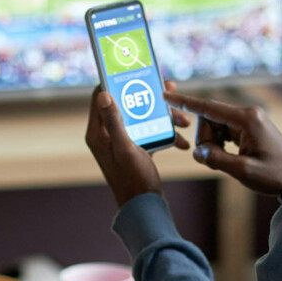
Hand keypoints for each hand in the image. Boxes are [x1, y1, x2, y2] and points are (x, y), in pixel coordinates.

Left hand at [85, 81, 191, 206]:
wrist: (146, 208)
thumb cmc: (133, 180)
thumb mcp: (126, 148)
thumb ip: (115, 121)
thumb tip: (104, 93)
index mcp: (97, 133)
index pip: (101, 96)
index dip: (116, 81)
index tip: (135, 72)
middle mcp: (106, 135)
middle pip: (127, 103)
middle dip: (150, 98)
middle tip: (169, 90)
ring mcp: (121, 141)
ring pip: (142, 117)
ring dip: (163, 116)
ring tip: (183, 120)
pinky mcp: (135, 148)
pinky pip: (150, 131)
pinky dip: (166, 133)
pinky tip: (182, 139)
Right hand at [163, 90, 281, 195]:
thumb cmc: (275, 175)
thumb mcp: (243, 171)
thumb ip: (216, 159)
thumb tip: (197, 151)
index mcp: (246, 119)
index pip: (208, 107)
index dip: (185, 102)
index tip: (166, 95)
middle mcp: (247, 114)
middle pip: (208, 119)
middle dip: (206, 139)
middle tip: (217, 160)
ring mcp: (247, 120)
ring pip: (214, 126)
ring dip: (213, 144)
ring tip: (229, 161)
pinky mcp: (247, 128)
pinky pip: (222, 131)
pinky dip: (219, 144)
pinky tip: (230, 156)